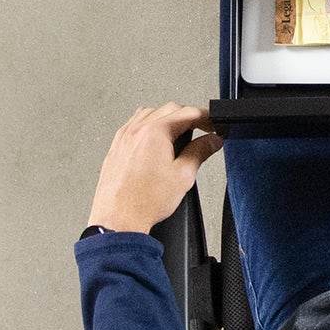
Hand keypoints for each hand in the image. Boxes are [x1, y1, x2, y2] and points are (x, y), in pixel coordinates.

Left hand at [87, 104, 220, 234]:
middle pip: (169, 109)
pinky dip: (148, 127)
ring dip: (167, 119)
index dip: (206, 117)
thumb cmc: (144, 202)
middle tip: (202, 130)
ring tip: (179, 135)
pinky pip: (134, 125)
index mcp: (155, 132)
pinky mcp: (116, 147)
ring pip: (150, 114)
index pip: (187, 113)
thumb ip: (200, 152)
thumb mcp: (183, 176)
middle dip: (189, 116)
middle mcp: (136, 130)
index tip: (214, 125)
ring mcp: (124, 137)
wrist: (119, 220)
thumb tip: (212, 141)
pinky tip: (155, 142)